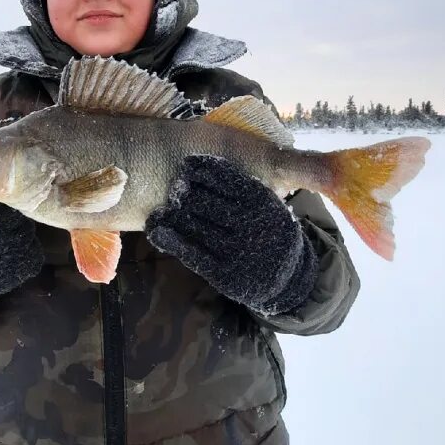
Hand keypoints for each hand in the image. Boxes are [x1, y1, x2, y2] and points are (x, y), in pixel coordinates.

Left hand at [145, 155, 317, 314]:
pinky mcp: (224, 274)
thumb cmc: (269, 232)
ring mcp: (237, 251)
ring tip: (164, 205)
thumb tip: (193, 168)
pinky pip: (191, 253)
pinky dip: (170, 239)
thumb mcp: (267, 205)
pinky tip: (157, 229)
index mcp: (263, 202)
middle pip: (203, 201)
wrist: (287, 279)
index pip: (225, 177)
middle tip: (175, 189)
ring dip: (174, 213)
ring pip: (194, 225)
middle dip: (184, 192)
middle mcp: (251, 225)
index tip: (187, 165)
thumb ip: (240, 189)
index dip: (202, 169)